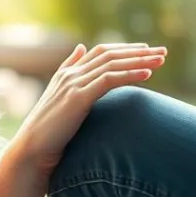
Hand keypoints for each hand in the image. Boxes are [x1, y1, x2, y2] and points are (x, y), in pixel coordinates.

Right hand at [13, 42, 166, 173]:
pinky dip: (130, 74)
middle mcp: (71, 73)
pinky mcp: (78, 98)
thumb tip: (80, 47)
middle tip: (163, 52)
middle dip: (138, 51)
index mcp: (68, 72)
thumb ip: (70, 69)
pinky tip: (148, 74)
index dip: (125, 48)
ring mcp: (74, 84)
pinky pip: (109, 80)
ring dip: (139, 60)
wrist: (32, 149)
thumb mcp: (60, 95)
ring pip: (112, 64)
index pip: (101, 51)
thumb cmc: (48, 129)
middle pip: (110, 54)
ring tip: (161, 60)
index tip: (146, 49)